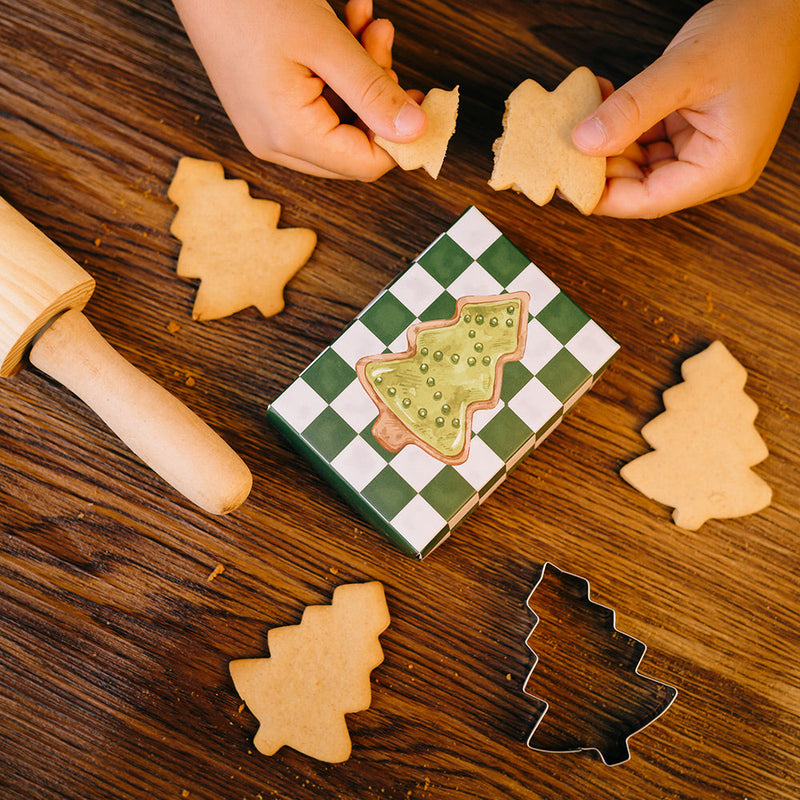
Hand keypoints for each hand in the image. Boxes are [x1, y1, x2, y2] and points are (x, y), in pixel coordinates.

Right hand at [172, 0, 426, 179]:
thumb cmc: (250, 0)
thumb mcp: (326, 43)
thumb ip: (374, 92)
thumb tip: (415, 131)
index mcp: (289, 135)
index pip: (367, 164)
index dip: (401, 136)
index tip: (419, 96)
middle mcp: (275, 144)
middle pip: (355, 147)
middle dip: (379, 97)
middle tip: (383, 40)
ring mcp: (267, 130)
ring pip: (340, 123)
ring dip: (362, 77)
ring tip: (366, 24)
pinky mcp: (265, 112)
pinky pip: (318, 107)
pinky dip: (338, 73)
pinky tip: (346, 28)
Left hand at [572, 0, 799, 217]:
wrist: (781, 4)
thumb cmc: (753, 31)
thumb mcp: (684, 70)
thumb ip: (632, 109)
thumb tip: (584, 142)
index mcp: (722, 167)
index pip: (650, 200)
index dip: (604, 197)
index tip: (567, 183)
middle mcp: (713, 167)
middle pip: (642, 185)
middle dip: (601, 168)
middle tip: (562, 148)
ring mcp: (703, 150)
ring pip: (641, 164)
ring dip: (608, 144)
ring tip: (580, 119)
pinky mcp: (693, 132)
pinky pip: (649, 140)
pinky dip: (623, 126)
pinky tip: (602, 103)